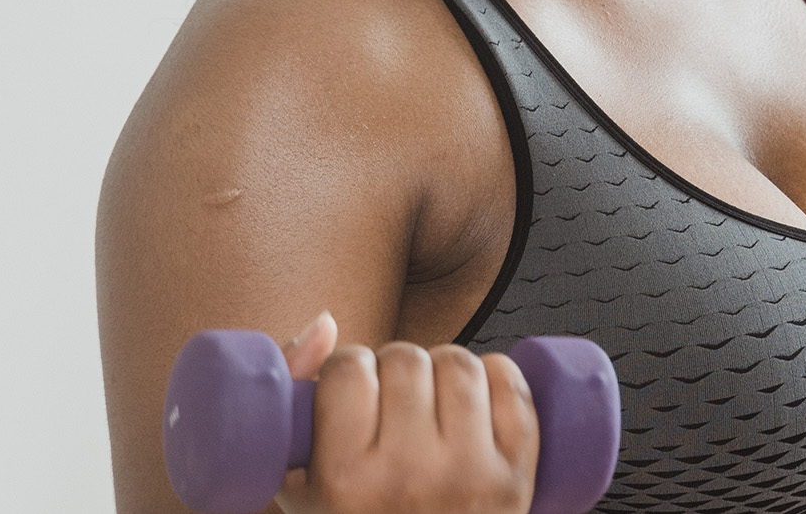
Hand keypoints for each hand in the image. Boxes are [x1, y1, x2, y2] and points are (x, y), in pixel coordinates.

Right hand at [276, 311, 540, 513]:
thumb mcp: (298, 483)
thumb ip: (288, 400)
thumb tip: (324, 321)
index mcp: (345, 481)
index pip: (348, 369)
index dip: (349, 368)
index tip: (352, 388)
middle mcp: (409, 477)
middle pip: (406, 358)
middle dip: (397, 368)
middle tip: (395, 400)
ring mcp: (469, 476)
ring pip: (460, 362)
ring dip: (444, 369)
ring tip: (432, 401)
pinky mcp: (516, 474)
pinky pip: (512, 383)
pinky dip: (496, 377)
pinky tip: (475, 400)